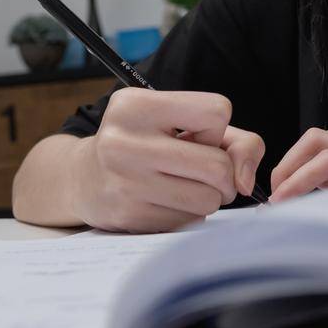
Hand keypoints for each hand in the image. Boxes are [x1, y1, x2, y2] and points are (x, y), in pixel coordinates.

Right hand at [68, 88, 265, 232]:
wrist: (82, 178)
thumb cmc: (144, 144)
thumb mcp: (180, 123)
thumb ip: (234, 141)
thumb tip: (245, 182)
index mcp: (136, 105)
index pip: (216, 111)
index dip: (216, 129)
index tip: (195, 136)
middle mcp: (124, 141)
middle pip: (217, 165)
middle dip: (223, 174)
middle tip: (204, 172)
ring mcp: (124, 182)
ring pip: (208, 199)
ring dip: (208, 197)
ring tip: (183, 186)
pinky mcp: (128, 215)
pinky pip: (188, 222)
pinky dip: (187, 215)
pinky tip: (164, 202)